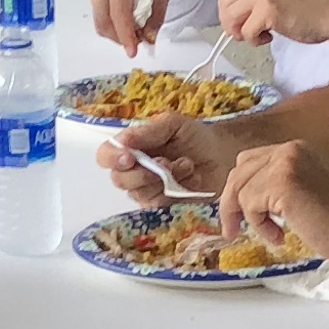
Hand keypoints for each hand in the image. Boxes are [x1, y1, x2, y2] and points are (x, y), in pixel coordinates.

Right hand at [91, 0, 180, 50]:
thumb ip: (156, 16)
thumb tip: (149, 37)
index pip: (119, 14)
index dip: (126, 36)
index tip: (132, 51)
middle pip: (105, 23)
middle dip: (121, 37)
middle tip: (140, 41)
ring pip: (101, 24)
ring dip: (117, 34)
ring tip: (136, 32)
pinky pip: (101, 19)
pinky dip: (113, 27)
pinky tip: (128, 25)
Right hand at [103, 111, 229, 204]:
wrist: (223, 155)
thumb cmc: (196, 137)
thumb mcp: (173, 125)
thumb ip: (148, 132)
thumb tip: (123, 140)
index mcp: (131, 147)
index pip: (106, 156)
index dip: (112, 158)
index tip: (130, 157)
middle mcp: (134, 169)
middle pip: (119, 179)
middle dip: (143, 173)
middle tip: (165, 162)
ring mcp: (147, 189)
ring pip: (139, 193)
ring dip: (165, 179)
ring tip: (187, 165)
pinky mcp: (162, 204)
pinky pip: (158, 204)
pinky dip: (176, 190)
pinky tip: (191, 179)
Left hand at [217, 0, 328, 53]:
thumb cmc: (309, 9)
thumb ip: (256, 0)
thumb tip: (234, 18)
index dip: (230, 14)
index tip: (241, 25)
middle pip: (224, 5)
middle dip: (231, 25)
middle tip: (246, 35)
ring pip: (231, 18)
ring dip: (242, 33)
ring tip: (260, 36)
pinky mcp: (268, 10)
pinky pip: (246, 31)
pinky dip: (255, 40)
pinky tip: (270, 37)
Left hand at [218, 138, 328, 261]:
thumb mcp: (298, 193)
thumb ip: (272, 185)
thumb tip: (237, 197)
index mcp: (293, 149)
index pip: (247, 162)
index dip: (238, 189)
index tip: (236, 213)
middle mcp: (288, 150)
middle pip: (238, 174)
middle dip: (231, 204)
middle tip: (233, 230)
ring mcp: (284, 164)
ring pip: (240, 192)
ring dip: (252, 220)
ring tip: (274, 234)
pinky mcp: (281, 183)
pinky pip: (249, 206)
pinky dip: (260, 226)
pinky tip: (279, 236)